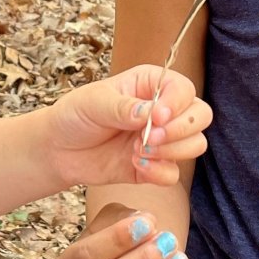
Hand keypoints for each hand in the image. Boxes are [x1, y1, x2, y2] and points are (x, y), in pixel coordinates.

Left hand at [46, 64, 210, 187]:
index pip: (184, 90)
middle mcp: (163, 110)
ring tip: (139, 151)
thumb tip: (151, 113)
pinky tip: (136, 165)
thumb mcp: (94, 102)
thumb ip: (123, 107)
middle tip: (150, 138)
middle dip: (181, 130)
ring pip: (195, 144)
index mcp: (151, 85)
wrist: (58, 149)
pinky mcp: (154, 166)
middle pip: (200, 116)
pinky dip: (159, 172)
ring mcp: (161, 139)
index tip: (157, 117)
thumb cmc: (75, 115)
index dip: (177, 104)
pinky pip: (174, 173)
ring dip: (172, 152)